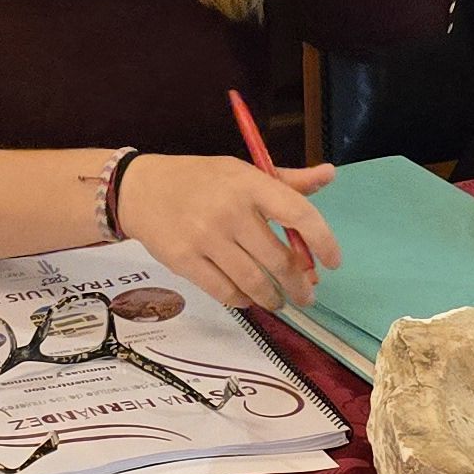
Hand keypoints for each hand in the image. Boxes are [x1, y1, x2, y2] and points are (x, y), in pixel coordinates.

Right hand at [120, 154, 338, 311]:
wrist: (139, 189)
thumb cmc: (199, 179)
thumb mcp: (242, 171)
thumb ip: (287, 181)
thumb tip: (330, 175)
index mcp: (249, 184)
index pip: (298, 213)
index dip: (323, 241)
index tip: (333, 262)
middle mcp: (230, 211)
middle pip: (279, 260)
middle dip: (300, 284)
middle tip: (308, 295)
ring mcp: (205, 238)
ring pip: (254, 282)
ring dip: (275, 299)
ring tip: (281, 302)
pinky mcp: (185, 261)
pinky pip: (225, 292)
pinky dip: (244, 301)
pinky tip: (250, 299)